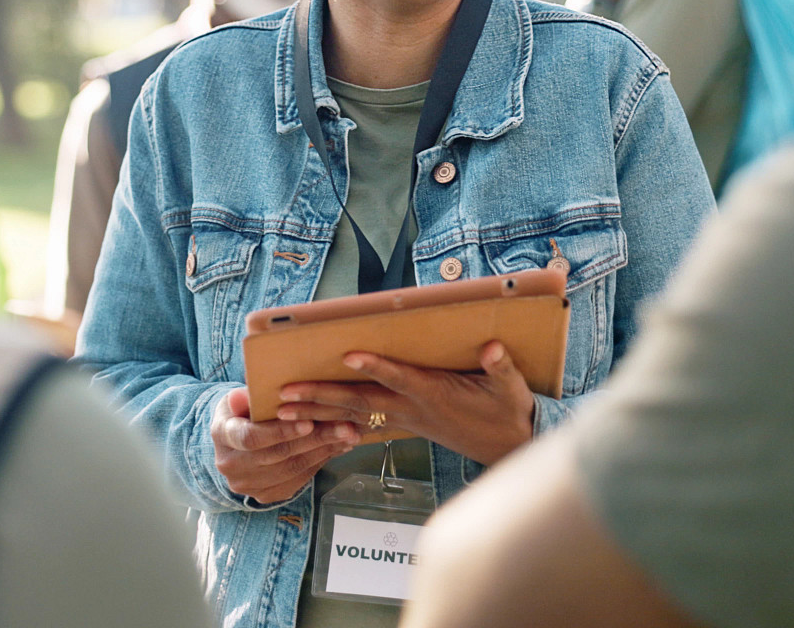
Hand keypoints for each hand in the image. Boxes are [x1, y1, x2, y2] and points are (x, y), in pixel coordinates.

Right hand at [211, 386, 358, 504]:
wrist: (235, 443)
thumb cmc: (241, 412)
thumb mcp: (237, 397)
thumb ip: (244, 397)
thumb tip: (248, 395)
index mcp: (222, 436)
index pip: (251, 438)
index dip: (280, 432)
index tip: (308, 422)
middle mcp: (232, 465)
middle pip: (278, 454)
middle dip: (315, 440)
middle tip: (344, 426)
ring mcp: (248, 485)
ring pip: (292, 469)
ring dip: (324, 451)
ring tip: (348, 435)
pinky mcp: (266, 495)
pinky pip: (298, 479)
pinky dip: (320, 462)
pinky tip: (338, 448)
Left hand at [275, 342, 535, 465]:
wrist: (506, 445)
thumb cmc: (507, 411)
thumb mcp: (511, 388)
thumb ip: (500, 367)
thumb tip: (492, 348)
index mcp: (435, 394)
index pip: (400, 378)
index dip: (376, 367)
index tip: (348, 354)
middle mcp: (412, 409)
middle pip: (360, 402)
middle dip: (322, 397)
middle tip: (287, 393)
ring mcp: (404, 420)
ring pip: (353, 416)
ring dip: (317, 412)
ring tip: (283, 408)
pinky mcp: (402, 425)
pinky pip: (361, 427)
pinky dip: (334, 426)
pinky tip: (309, 426)